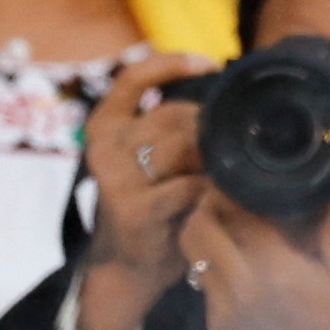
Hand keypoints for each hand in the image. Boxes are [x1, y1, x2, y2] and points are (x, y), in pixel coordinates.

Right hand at [73, 51, 215, 329]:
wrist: (127, 266)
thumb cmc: (150, 203)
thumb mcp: (149, 157)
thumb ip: (172, 128)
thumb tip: (225, 99)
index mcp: (103, 127)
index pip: (133, 79)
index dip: (171, 64)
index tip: (207, 63)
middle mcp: (103, 147)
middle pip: (176, 115)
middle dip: (208, 131)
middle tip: (218, 158)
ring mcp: (116, 178)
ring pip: (186, 146)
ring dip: (213, 162)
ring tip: (217, 180)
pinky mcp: (135, 208)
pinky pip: (191, 186)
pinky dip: (210, 192)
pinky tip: (213, 202)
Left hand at [183, 186, 329, 329]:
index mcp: (276, 268)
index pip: (233, 213)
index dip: (229, 190)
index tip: (235, 178)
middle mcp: (241, 287)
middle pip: (197, 228)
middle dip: (205, 207)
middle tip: (222, 198)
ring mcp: (222, 310)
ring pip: (191, 255)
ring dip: (202, 235)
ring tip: (226, 225)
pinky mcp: (215, 327)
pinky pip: (202, 283)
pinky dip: (212, 266)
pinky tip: (236, 262)